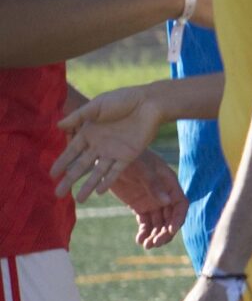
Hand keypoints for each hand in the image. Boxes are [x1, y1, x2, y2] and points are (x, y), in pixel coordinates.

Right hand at [54, 86, 167, 202]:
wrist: (150, 103)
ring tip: (79, 200)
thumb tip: (57, 125)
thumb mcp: (97, 106)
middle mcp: (99, 145)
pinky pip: (116, 171)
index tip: (52, 175)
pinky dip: (108, 181)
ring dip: (88, 185)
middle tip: (58, 194)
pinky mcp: (129, 155)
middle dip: (69, 180)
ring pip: (98, 172)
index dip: (62, 163)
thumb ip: (78, 117)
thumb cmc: (122, 100)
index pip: (72, 152)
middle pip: (81, 166)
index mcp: (89, 133)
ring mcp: (113, 151)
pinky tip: (99, 191)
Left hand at [110, 150, 186, 247]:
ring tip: (147, 245)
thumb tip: (166, 202)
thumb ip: (154, 184)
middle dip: (165, 232)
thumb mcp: (142, 169)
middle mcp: (164, 195)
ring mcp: (152, 202)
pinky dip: (144, 232)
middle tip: (155, 243)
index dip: (178, 219)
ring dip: (155, 235)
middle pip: (171, 218)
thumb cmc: (130, 158)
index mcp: (170, 185)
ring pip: (159, 223)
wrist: (111, 157)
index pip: (181, 205)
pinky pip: (146, 223)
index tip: (171, 230)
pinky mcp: (139, 206)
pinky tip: (139, 240)